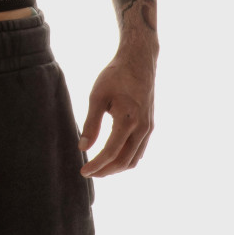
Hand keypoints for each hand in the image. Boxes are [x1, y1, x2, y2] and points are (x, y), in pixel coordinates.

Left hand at [79, 54, 154, 176]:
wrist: (139, 61)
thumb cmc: (115, 76)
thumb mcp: (97, 96)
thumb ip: (91, 123)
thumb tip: (83, 147)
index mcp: (128, 120)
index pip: (111, 152)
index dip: (96, 165)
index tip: (83, 171)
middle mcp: (142, 128)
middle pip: (124, 161)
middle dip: (106, 171)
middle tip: (90, 172)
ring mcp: (149, 128)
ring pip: (134, 159)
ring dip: (117, 167)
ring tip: (100, 167)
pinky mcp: (150, 125)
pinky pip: (140, 150)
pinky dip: (127, 158)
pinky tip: (114, 156)